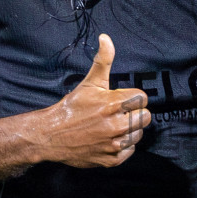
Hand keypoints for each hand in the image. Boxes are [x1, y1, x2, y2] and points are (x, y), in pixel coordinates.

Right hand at [36, 34, 150, 167]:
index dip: (131, 98)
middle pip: (145, 117)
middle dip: (133, 114)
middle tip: (117, 114)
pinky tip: (108, 139)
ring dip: (128, 131)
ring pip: (138, 135)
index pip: (142, 98)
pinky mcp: (111, 160)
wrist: (51, 135)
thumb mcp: (89, 82)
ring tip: (111, 127)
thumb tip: (106, 37)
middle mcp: (117, 125)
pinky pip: (130, 151)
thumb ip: (103, 60)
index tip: (120, 100)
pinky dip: (122, 147)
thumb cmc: (72, 107)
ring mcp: (114, 144)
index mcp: (114, 104)